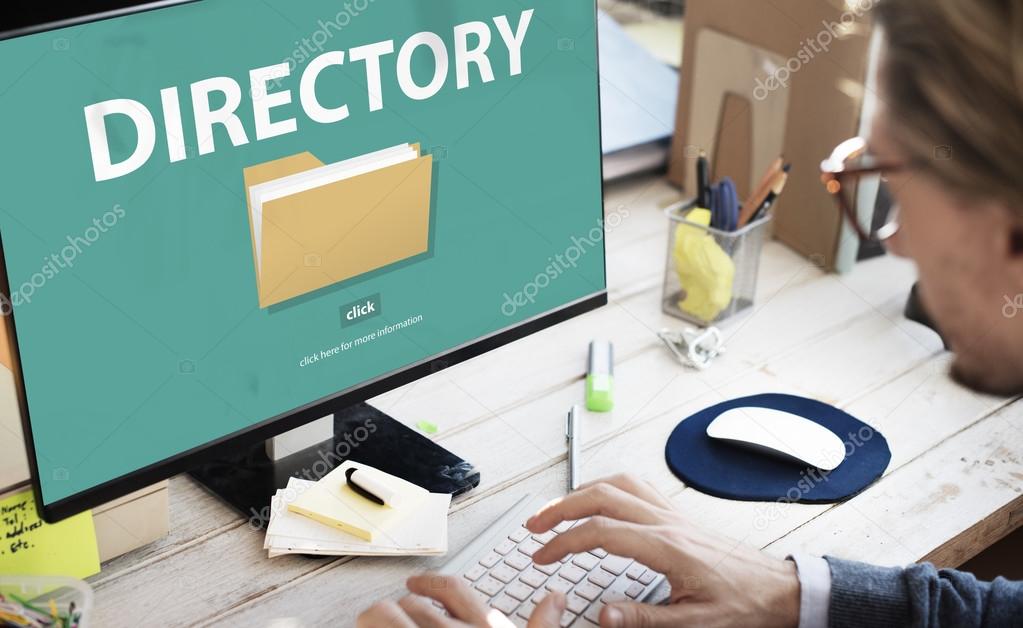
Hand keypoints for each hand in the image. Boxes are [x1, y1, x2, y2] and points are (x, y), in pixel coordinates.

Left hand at [356, 573, 565, 627]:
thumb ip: (542, 627)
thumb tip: (556, 598)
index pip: (454, 590)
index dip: (430, 583)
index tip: (414, 585)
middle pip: (412, 602)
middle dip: (401, 609)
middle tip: (396, 621)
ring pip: (382, 615)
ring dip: (376, 620)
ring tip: (374, 627)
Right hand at [526, 474, 800, 627]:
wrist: (779, 590)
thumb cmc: (744, 605)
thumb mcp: (695, 622)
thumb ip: (644, 618)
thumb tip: (603, 614)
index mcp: (666, 546)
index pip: (600, 531)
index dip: (563, 542)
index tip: (542, 555)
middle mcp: (666, 522)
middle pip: (601, 496)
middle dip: (560, 507)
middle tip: (534, 524)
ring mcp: (673, 513)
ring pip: (617, 484)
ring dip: (581, 491)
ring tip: (556, 508)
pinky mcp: (679, 515)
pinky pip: (637, 486)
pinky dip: (608, 486)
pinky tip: (599, 498)